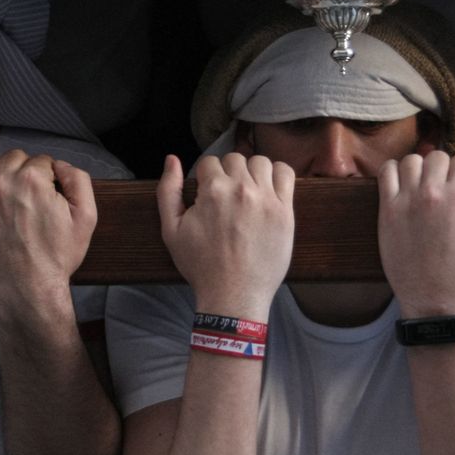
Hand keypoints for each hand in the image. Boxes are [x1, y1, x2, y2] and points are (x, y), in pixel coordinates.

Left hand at [0, 151, 94, 296]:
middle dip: (26, 171)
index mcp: (33, 182)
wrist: (27, 288)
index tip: (49, 192)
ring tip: (8, 188)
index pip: (42, 160)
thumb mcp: (86, 219)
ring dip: (0, 169)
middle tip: (31, 194)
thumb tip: (61, 165)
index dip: (49, 176)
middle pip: (15, 157)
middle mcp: (3, 184)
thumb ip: (79, 181)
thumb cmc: (55, 257)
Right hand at [158, 153, 293, 318]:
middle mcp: (241, 188)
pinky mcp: (285, 210)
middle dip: (227, 173)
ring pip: (260, 162)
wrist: (234, 294)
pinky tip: (268, 189)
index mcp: (213, 190)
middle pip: (235, 159)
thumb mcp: (171, 230)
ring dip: (252, 172)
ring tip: (247, 192)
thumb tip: (172, 159)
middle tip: (227, 197)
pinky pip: (286, 174)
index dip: (206, 177)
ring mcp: (267, 198)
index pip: (210, 161)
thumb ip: (168, 191)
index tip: (209, 195)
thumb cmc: (201, 265)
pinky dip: (277, 174)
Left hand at [378, 153, 454, 316]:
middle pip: (437, 156)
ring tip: (423, 186)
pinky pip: (386, 172)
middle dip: (443, 169)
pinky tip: (402, 184)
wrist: (436, 297)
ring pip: (412, 160)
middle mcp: (434, 193)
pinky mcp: (387, 209)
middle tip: (443, 189)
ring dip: (419, 169)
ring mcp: (407, 200)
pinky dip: (393, 171)